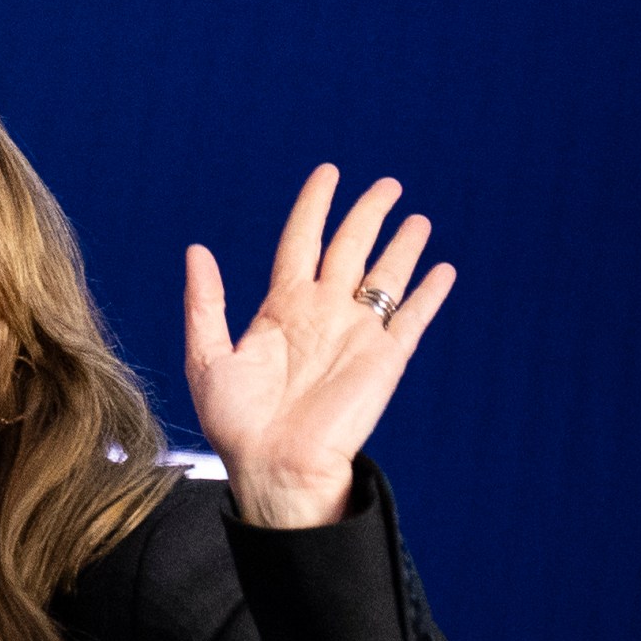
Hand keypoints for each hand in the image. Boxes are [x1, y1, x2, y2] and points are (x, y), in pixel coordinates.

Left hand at [183, 164, 454, 527]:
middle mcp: (322, 314)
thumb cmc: (237, 423)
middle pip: (350, 248)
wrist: (274, 467)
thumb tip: (197, 250)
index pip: (302, 241)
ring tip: (416, 217)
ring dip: (402, 246)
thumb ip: (205, 302)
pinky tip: (442, 270)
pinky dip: (428, 293)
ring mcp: (356, 334)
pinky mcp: (385, 359)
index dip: (315, 206)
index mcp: (281, 309)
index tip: (328, 173)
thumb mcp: (208, 357)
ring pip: (385, 276)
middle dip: (368, 214)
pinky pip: (412, 318)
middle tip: (387, 184)